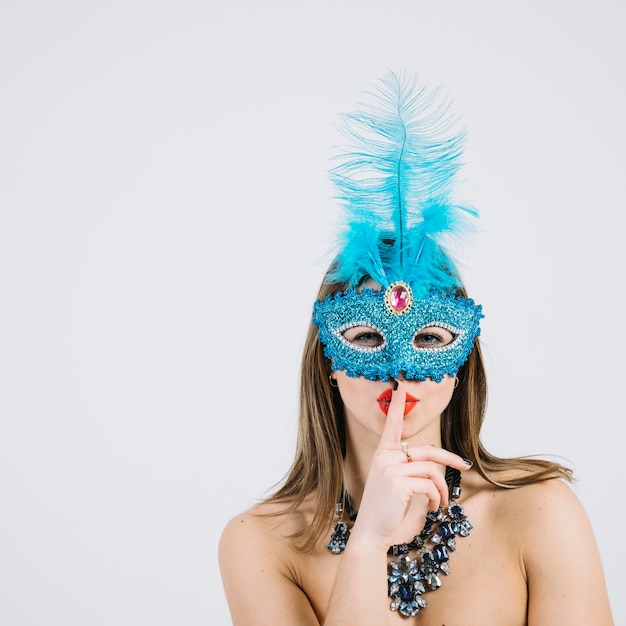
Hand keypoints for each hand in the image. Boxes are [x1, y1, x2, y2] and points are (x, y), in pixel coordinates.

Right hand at [351, 380, 470, 550]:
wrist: (371, 534)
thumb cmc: (387, 512)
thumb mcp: (400, 487)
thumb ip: (413, 473)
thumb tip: (435, 470)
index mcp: (383, 454)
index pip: (391, 425)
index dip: (396, 405)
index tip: (399, 386)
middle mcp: (385, 457)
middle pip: (428, 450)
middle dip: (450, 458)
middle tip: (465, 465)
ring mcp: (390, 469)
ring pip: (431, 470)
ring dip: (441, 489)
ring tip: (440, 503)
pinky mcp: (398, 484)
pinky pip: (429, 485)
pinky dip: (436, 497)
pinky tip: (432, 507)